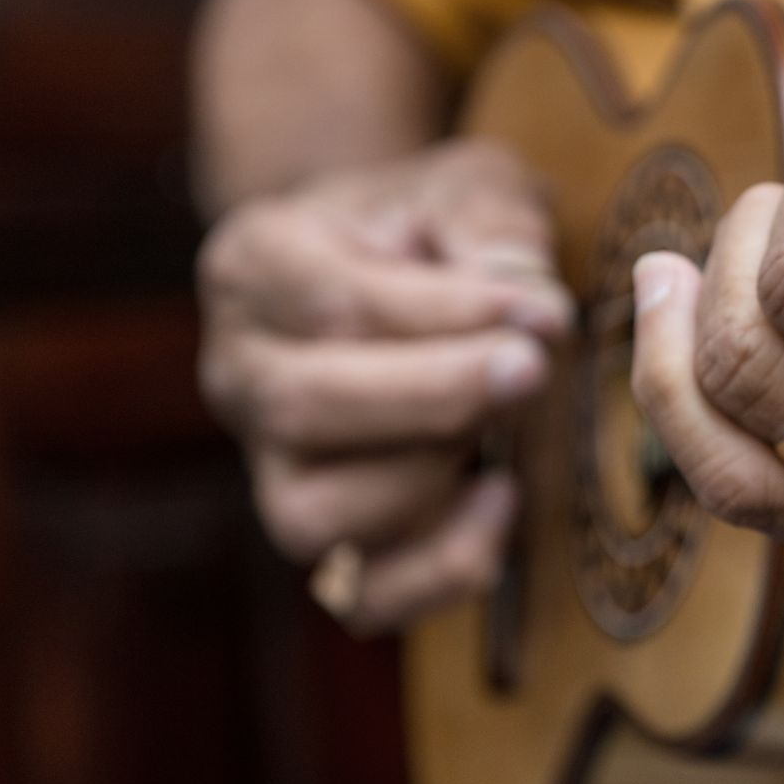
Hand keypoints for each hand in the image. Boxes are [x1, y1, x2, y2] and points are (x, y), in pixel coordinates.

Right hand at [199, 139, 572, 632]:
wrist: (395, 266)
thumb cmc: (434, 224)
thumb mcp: (465, 186)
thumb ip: (493, 226)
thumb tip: (531, 306)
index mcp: (254, 264)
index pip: (334, 303)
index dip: (447, 315)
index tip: (545, 310)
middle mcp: (238, 372)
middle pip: (306, 409)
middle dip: (436, 396)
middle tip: (533, 371)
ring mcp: (268, 465)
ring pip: (315, 516)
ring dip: (427, 477)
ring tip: (503, 422)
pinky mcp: (325, 535)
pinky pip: (363, 597)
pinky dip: (439, 567)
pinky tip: (502, 497)